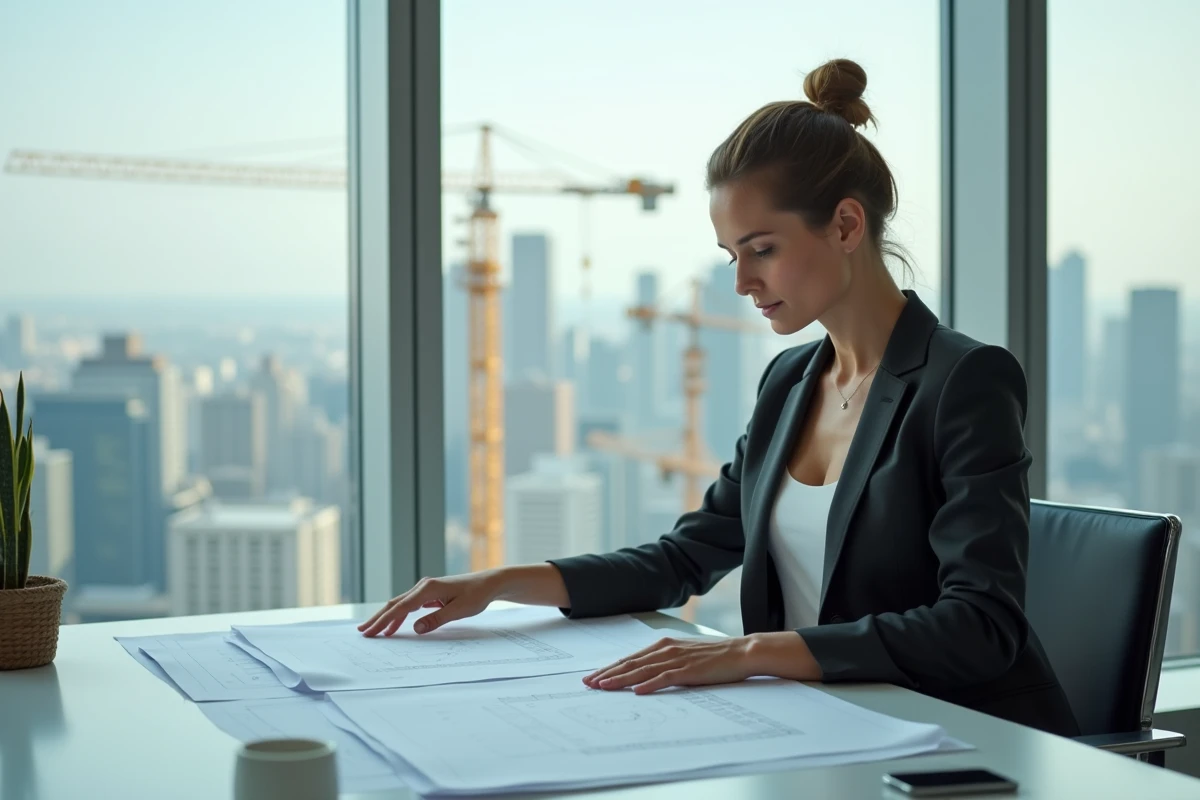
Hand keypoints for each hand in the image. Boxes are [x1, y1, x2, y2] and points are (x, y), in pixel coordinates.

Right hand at [358, 571, 502, 636]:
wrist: (488, 583)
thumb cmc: (476, 595)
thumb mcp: (459, 611)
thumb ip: (436, 619)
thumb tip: (416, 629)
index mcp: (428, 589)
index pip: (401, 607)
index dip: (384, 620)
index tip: (371, 631)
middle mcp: (424, 586)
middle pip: (395, 604)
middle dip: (378, 618)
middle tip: (363, 631)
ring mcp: (426, 589)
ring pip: (401, 604)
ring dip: (387, 617)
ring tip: (374, 630)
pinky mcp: (430, 594)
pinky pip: (409, 605)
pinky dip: (399, 615)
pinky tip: (394, 625)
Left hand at [582, 636, 754, 694]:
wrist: (742, 651)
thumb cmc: (715, 656)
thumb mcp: (685, 655)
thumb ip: (666, 662)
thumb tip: (646, 676)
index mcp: (664, 645)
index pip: (630, 659)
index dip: (610, 668)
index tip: (593, 677)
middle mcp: (666, 649)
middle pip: (630, 663)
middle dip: (607, 674)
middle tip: (588, 684)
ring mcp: (677, 659)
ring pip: (642, 670)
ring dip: (621, 680)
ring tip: (603, 687)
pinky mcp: (689, 670)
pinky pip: (665, 678)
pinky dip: (649, 685)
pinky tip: (636, 691)